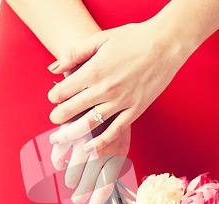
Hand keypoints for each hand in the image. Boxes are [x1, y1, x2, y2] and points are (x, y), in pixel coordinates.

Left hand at [47, 20, 191, 152]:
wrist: (165, 44)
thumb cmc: (133, 38)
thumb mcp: (100, 39)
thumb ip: (74, 54)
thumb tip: (53, 68)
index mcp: (93, 71)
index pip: (62, 91)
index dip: (54, 96)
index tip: (54, 98)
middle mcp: (104, 90)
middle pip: (72, 110)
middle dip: (58, 117)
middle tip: (54, 120)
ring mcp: (120, 102)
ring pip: (89, 125)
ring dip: (71, 133)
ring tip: (60, 139)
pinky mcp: (135, 110)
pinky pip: (114, 131)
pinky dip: (100, 143)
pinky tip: (88, 149)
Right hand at [50, 121, 130, 203]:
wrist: (107, 87)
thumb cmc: (115, 119)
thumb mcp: (121, 141)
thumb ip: (112, 163)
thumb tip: (103, 189)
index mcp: (116, 155)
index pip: (105, 188)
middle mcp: (98, 151)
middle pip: (86, 185)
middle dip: (81, 195)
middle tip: (79, 198)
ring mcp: (82, 143)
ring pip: (71, 174)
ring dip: (71, 180)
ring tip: (73, 181)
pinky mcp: (68, 132)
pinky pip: (58, 157)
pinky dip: (59, 162)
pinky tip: (62, 162)